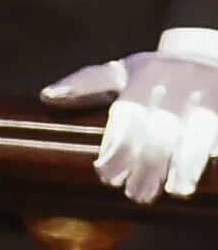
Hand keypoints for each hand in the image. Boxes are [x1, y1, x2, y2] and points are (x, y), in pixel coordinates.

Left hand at [42, 42, 217, 202]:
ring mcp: (211, 93)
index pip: (128, 115)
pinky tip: (210, 173)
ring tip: (175, 191)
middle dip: (147, 164)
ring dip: (185, 165)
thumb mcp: (125, 71)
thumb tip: (47, 97)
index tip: (106, 176)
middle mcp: (180, 82)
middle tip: (135, 194)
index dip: (117, 147)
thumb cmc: (160, 73)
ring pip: (198, 133)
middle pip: (161, 129)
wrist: (213, 54)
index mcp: (147, 75)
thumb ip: (88, 84)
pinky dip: (216, 150)